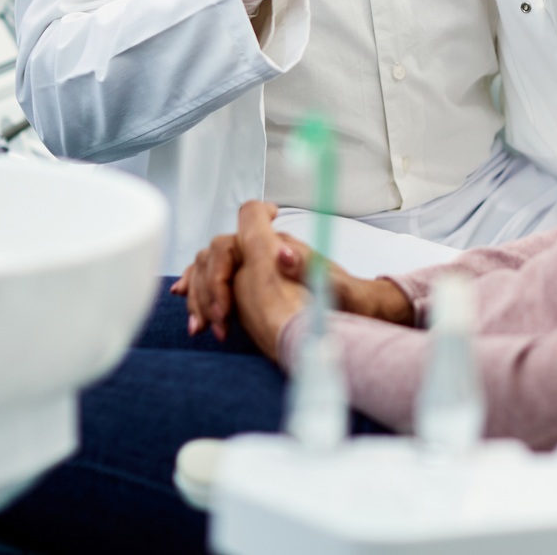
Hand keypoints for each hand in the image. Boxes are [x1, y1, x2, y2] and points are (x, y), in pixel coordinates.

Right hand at [171, 205, 414, 343]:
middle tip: (218, 319)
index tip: (226, 290)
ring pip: (211, 268)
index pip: (242, 229)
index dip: (225, 255)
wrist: (360, 309)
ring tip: (199, 326)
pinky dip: (202, 297)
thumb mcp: (336, 286)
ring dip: (200, 294)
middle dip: (208, 284)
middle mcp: (265, 252)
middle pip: (218, 252)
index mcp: (281, 245)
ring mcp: (256, 270)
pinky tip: (196, 317)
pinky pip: (218, 285)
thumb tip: (282, 254)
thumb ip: (310, 269)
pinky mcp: (254, 289)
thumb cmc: (350, 297)